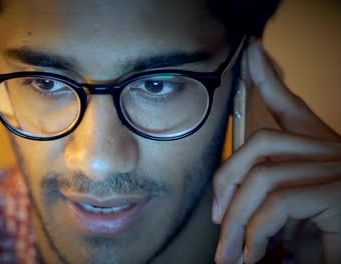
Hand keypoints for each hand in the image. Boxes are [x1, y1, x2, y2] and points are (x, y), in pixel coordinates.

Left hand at [212, 41, 340, 263]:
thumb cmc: (327, 241)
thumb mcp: (294, 217)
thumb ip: (268, 201)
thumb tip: (229, 209)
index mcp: (320, 153)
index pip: (291, 106)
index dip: (270, 78)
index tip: (253, 53)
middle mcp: (332, 153)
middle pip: (262, 143)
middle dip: (227, 179)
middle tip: (216, 219)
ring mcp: (338, 170)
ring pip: (263, 176)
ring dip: (238, 219)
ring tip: (230, 252)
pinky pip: (280, 201)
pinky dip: (257, 231)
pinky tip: (253, 252)